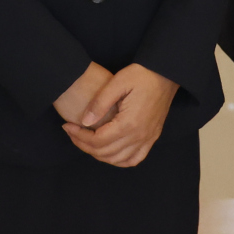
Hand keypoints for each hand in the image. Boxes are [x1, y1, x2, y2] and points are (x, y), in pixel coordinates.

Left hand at [61, 63, 177, 166]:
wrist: (167, 73)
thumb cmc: (142, 75)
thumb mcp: (118, 82)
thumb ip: (100, 103)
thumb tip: (84, 122)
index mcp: (129, 123)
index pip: (97, 141)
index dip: (79, 136)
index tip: (67, 126)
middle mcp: (139, 136)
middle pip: (105, 152)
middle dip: (84, 145)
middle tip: (72, 133)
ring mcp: (147, 139)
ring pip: (118, 160)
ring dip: (99, 155)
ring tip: (86, 141)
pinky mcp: (152, 137)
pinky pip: (134, 159)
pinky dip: (119, 160)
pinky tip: (109, 152)